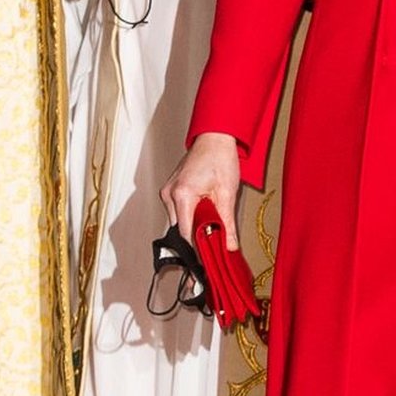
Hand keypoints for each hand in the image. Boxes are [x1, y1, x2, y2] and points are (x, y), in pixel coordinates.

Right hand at [160, 131, 241, 247]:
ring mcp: (168, 192)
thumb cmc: (220, 157)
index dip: (197, 249)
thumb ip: (227, 223)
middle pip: (180, 229)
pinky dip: (190, 216)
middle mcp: (169, 194)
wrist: (215, 137)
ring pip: (179, 221)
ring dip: (193, 225)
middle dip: (196, 238)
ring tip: (211, 222)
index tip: (208, 258)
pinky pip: (178, 211)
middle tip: (214, 242)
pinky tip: (204, 212)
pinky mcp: (171, 190)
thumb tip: (228, 245)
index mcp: (182, 194)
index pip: (185, 233)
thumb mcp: (228, 193)